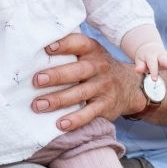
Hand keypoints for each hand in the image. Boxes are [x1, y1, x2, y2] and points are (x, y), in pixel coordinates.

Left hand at [31, 34, 145, 131]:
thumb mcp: (90, 52)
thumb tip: (36, 45)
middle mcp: (99, 67)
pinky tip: (60, 124)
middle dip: (56, 75)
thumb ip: (70, 48)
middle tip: (37, 80)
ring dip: (58, 100)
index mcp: (92, 50)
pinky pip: (89, 114)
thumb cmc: (98, 67)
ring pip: (80, 93)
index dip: (64, 45)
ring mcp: (103, 87)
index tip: (47, 48)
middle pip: (78, 71)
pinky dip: (75, 120)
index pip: (79, 43)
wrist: (130, 86)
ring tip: (39, 105)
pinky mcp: (106, 106)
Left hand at [134, 42, 166, 80]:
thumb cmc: (144, 57)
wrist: (150, 48)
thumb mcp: (139, 60)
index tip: (154, 80)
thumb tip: (137, 70)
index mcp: (151, 57)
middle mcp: (161, 56)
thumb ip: (140, 66)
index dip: (153, 72)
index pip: (152, 65)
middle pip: (166, 59)